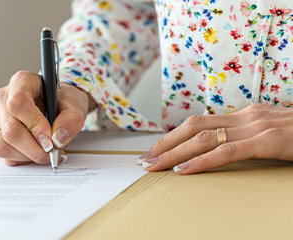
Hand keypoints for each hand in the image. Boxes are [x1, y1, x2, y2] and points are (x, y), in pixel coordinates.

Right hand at [0, 71, 95, 165]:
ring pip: (4, 145)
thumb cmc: (65, 101)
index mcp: (23, 82)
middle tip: (54, 151)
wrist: (61, 105)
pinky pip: (5, 154)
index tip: (50, 139)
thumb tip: (57, 139)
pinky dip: (24, 159)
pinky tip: (38, 151)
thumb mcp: (75, 106)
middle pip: (10, 130)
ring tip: (48, 151)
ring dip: (29, 155)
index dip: (34, 124)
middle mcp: (5, 98)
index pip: (18, 104)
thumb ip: (71, 121)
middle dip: (35, 148)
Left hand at [138, 103, 292, 173]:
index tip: (155, 150)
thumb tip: (219, 149)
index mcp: (244, 116)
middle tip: (145, 159)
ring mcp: (257, 126)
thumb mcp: (269, 133)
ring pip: (203, 137)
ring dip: (174, 152)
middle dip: (165, 143)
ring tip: (154, 165)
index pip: (199, 123)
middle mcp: (246, 116)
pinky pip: (227, 151)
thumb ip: (245, 138)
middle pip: (193, 126)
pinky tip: (184, 171)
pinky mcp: (270, 140)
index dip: (173, 136)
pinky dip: (202, 161)